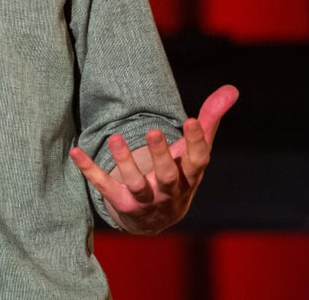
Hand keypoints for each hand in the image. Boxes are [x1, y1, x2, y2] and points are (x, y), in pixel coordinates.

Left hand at [69, 84, 237, 234]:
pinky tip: (76, 152)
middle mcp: (169, 191)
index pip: (196, 161)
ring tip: (115, 138)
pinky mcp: (121, 202)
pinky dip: (90, 171)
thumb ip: (210, 121)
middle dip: (160, 155)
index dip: (195, 143)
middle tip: (153, 131)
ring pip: (136, 183)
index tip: (191, 120)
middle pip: (167, 175)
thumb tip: (232, 89)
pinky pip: (104, 187)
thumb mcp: (193, 152)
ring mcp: (145, 199)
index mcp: (189, 176)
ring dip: (125, 162)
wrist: (155, 220)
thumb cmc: (178, 175)